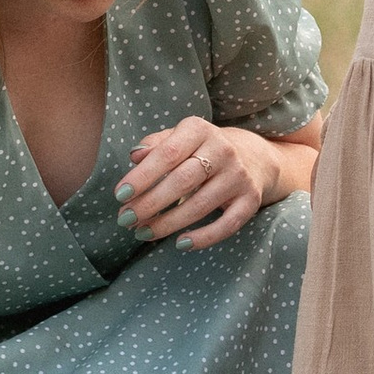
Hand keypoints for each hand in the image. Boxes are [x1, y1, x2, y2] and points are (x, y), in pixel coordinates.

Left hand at [119, 116, 275, 248]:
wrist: (254, 157)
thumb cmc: (202, 149)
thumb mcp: (180, 137)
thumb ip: (156, 144)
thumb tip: (134, 156)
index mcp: (200, 130)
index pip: (168, 153)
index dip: (142, 176)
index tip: (120, 195)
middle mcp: (223, 150)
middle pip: (182, 181)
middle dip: (150, 203)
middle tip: (126, 219)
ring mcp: (239, 176)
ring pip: (200, 205)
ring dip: (168, 223)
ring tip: (143, 233)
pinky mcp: (250, 200)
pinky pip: (227, 224)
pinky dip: (204, 238)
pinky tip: (181, 243)